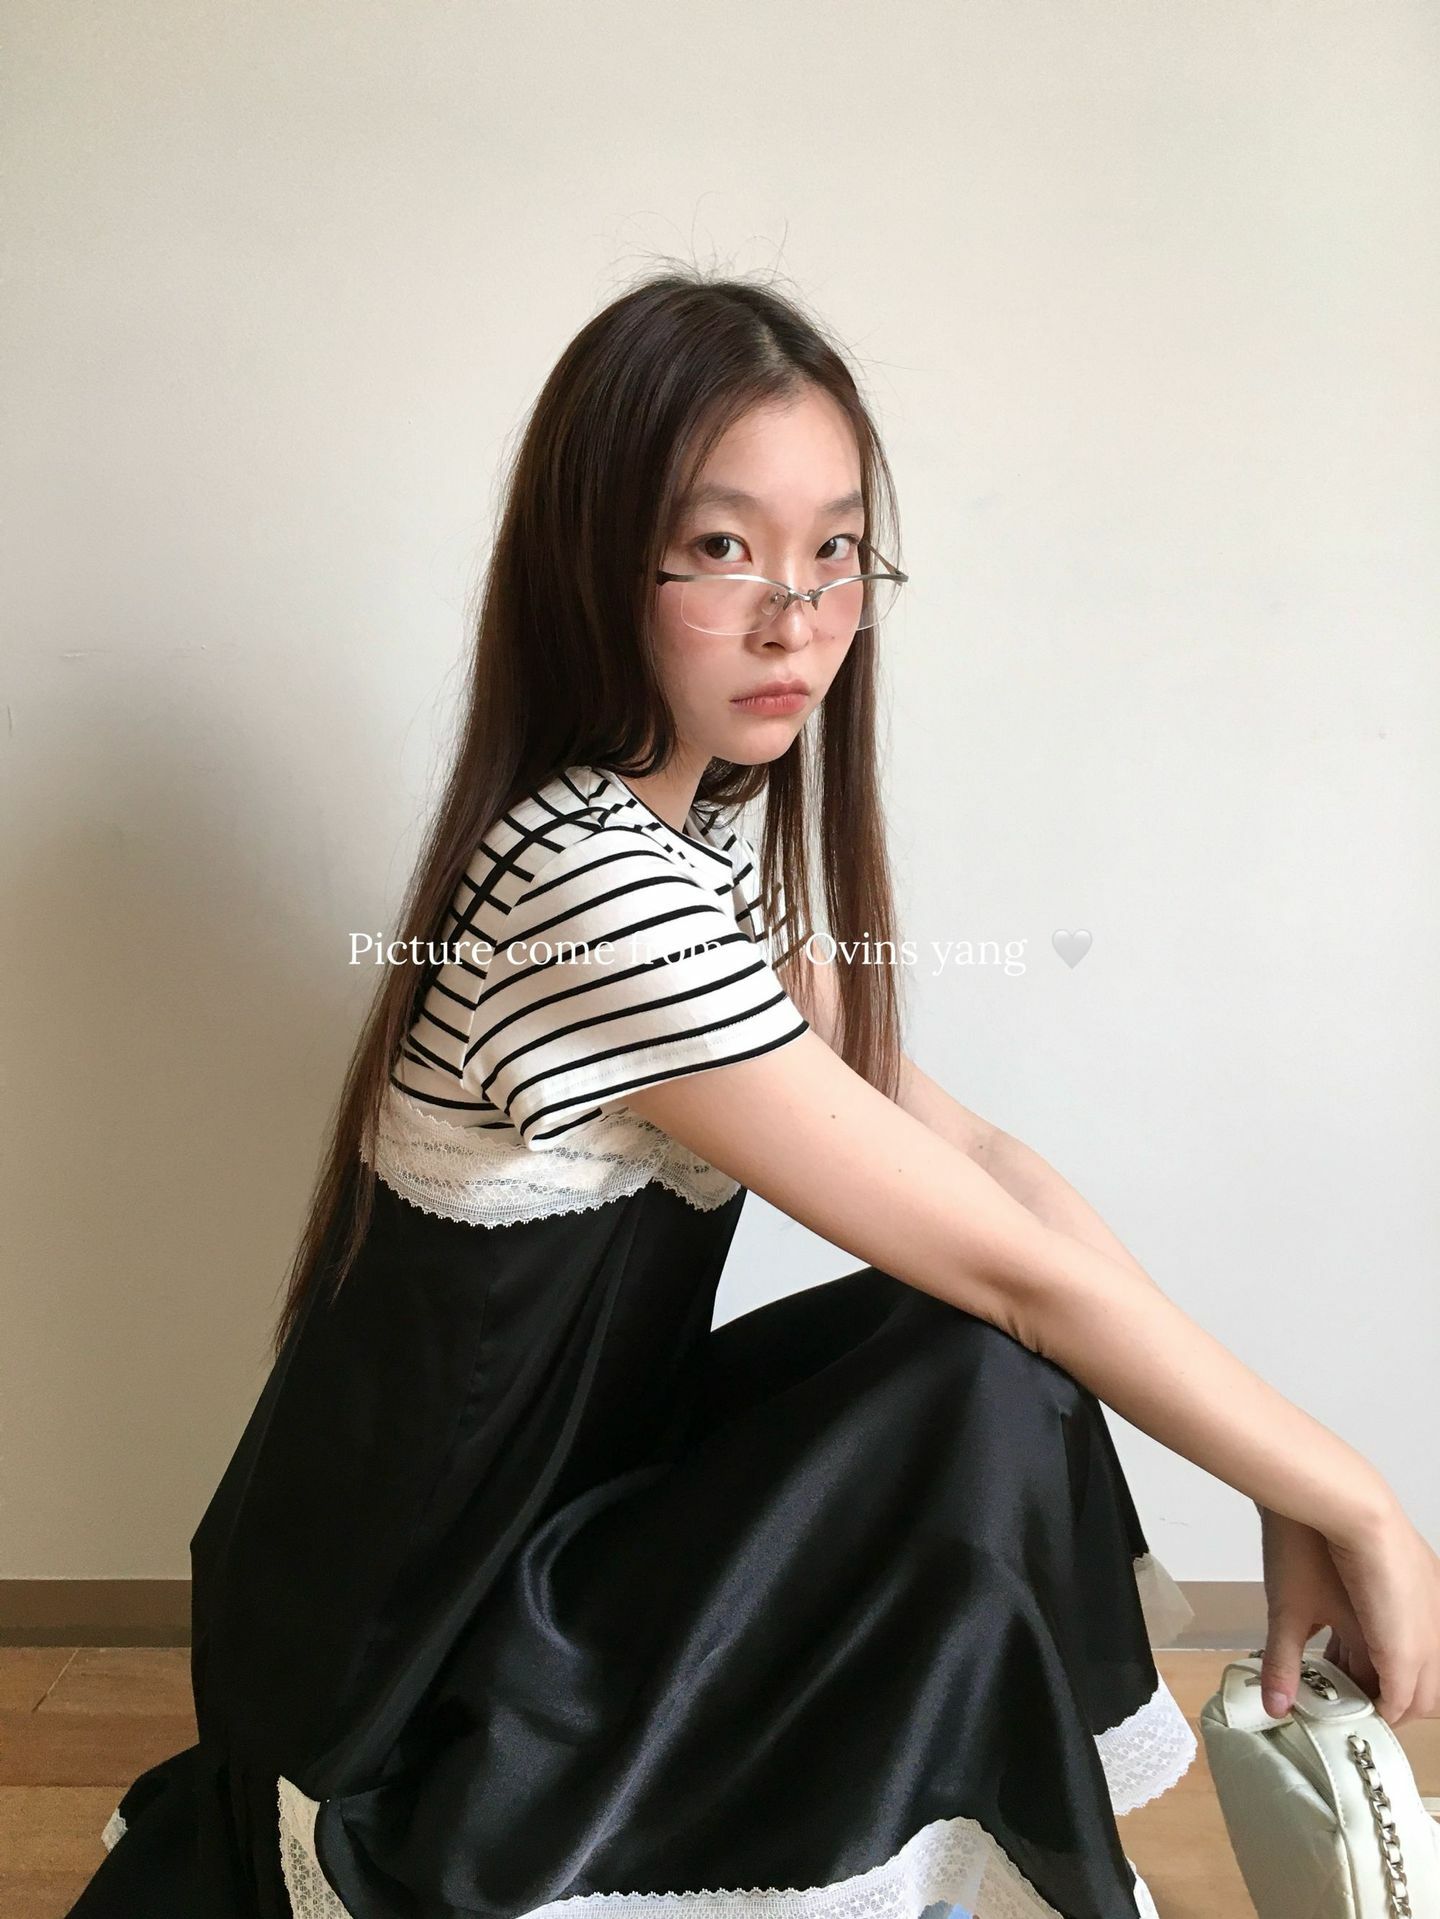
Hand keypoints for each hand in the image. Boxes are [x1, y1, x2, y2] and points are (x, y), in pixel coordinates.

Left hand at [1258, 1501, 1439, 1727]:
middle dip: (1392, 1699)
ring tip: (1343, 1668)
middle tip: (1348, 1699)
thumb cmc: (1309, 1549)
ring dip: (1392, 1669)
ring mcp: (1429, 1601)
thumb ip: (1285, 1664)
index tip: (1349, 1722)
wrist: (1333, 1489)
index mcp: (1397, 1647)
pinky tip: (1351, 1632)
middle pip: (1424, 1689)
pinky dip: (1394, 1639)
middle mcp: (1425, 1630)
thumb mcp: (1288, 1612)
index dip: (1379, 1717)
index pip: (1403, 1704)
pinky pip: (1420, 1626)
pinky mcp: (1423, 1575)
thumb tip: (1274, 1709)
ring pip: (1425, 1657)